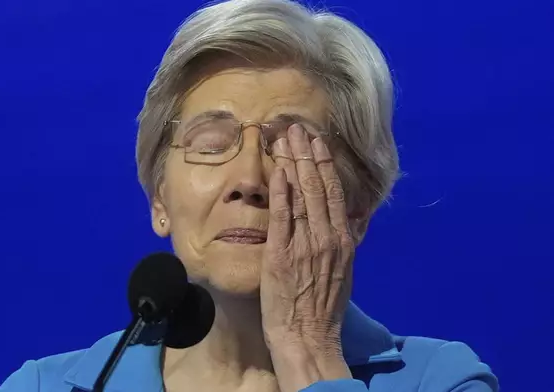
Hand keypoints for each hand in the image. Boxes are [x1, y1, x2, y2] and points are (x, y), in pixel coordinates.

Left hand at [261, 124, 354, 390]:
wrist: (309, 337)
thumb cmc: (324, 306)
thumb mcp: (345, 270)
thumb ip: (347, 240)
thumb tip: (354, 217)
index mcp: (342, 240)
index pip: (334, 192)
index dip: (325, 163)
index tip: (317, 141)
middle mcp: (326, 237)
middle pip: (317, 186)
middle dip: (306, 154)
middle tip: (296, 128)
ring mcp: (304, 245)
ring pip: (301, 196)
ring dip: (292, 163)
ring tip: (285, 138)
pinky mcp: (282, 255)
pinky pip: (282, 218)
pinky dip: (281, 192)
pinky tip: (276, 171)